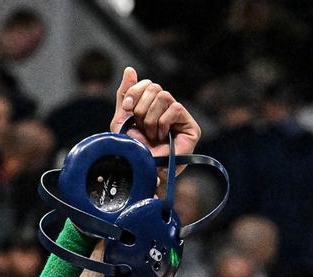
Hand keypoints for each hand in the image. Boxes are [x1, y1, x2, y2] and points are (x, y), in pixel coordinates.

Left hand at [109, 66, 200, 186]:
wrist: (140, 170)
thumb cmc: (131, 150)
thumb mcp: (122, 120)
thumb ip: (126, 94)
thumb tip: (129, 69)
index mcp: (150, 105)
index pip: (146, 84)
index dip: (135, 92)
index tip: (127, 108)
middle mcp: (166, 109)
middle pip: (154, 87)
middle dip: (141, 108)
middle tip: (140, 126)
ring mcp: (179, 117)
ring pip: (164, 96)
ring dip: (151, 117)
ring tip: (150, 134)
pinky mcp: (190, 127)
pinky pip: (174, 108)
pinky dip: (163, 122)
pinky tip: (161, 136)